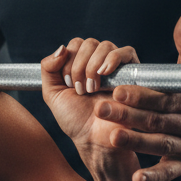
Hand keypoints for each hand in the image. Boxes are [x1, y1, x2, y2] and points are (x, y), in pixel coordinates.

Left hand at [41, 39, 140, 177]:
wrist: (95, 138)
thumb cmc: (76, 119)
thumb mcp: (53, 93)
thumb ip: (48, 69)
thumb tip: (61, 48)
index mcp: (80, 64)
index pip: (75, 44)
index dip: (69, 60)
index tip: (68, 84)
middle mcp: (98, 62)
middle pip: (89, 43)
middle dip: (79, 65)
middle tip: (80, 89)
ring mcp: (116, 66)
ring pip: (105, 46)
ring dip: (93, 66)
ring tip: (92, 89)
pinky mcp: (133, 72)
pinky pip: (126, 52)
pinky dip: (113, 58)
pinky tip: (104, 73)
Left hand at [94, 11, 180, 180]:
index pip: (167, 97)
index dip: (143, 94)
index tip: (118, 88)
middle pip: (159, 120)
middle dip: (129, 115)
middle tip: (101, 107)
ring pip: (162, 145)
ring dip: (137, 142)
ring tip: (110, 136)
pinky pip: (172, 172)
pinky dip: (156, 176)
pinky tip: (136, 177)